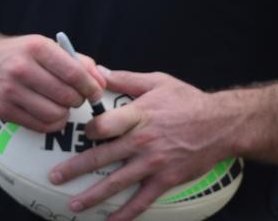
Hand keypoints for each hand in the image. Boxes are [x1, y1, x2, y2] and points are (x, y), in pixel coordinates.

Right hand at [0, 31, 104, 131]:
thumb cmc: (20, 54)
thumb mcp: (46, 47)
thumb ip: (78, 61)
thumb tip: (102, 82)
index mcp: (36, 47)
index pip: (74, 72)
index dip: (91, 86)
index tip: (95, 92)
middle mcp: (22, 68)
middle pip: (67, 96)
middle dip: (78, 100)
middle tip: (75, 97)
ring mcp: (10, 90)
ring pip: (55, 115)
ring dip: (65, 114)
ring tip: (61, 105)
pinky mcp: (3, 110)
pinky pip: (40, 126)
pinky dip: (52, 124)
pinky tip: (49, 113)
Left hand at [47, 68, 233, 220]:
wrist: (222, 125)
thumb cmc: (187, 100)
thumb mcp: (157, 81)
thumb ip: (125, 79)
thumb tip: (97, 71)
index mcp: (139, 115)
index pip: (105, 124)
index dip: (89, 130)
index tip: (80, 132)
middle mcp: (143, 141)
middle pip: (103, 156)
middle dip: (76, 168)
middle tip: (55, 177)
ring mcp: (154, 163)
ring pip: (118, 182)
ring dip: (94, 196)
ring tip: (74, 205)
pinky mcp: (166, 180)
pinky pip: (142, 201)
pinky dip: (126, 214)